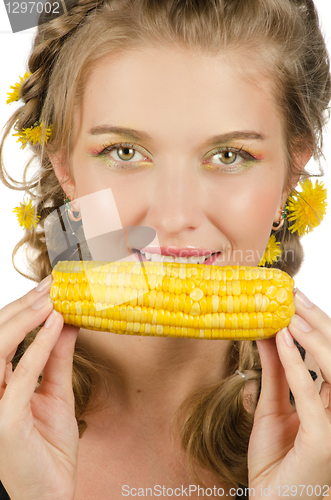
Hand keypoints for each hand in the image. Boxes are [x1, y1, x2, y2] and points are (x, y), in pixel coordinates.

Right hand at [0, 277, 78, 499]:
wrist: (51, 493)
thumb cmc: (49, 449)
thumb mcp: (56, 392)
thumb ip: (57, 359)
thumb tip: (67, 322)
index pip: (4, 337)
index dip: (24, 309)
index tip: (49, 287)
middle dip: (24, 307)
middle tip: (52, 284)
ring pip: (0, 349)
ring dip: (27, 319)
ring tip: (52, 298)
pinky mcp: (4, 421)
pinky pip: (21, 376)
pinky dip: (38, 347)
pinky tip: (54, 325)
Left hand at [247, 290, 330, 499]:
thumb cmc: (276, 460)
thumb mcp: (273, 406)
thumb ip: (276, 372)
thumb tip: (268, 334)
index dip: (318, 328)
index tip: (297, 301)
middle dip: (318, 324)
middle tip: (296, 296)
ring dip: (312, 338)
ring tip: (291, 313)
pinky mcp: (324, 439)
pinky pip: (309, 394)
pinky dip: (296, 364)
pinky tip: (282, 341)